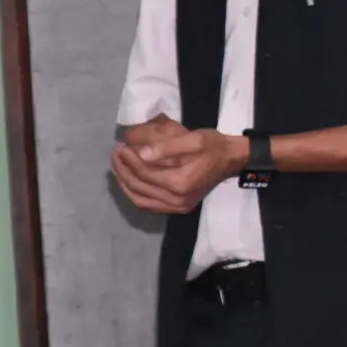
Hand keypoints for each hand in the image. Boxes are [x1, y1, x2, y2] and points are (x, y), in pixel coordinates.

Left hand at [111, 117, 243, 214]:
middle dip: (123, 170)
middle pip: (140, 187)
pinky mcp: (178, 208)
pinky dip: (134, 194)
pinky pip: (149, 205)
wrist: (231, 160)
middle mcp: (178, 199)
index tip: (120, 146)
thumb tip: (141, 154)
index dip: (129, 160)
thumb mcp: (193, 139)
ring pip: (141, 199)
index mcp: (180, 183)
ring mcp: (178, 207)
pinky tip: (127, 181)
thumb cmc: (212, 146)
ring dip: (125, 183)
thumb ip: (166, 147)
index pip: (145, 172)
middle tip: (115, 154)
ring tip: (117, 166)